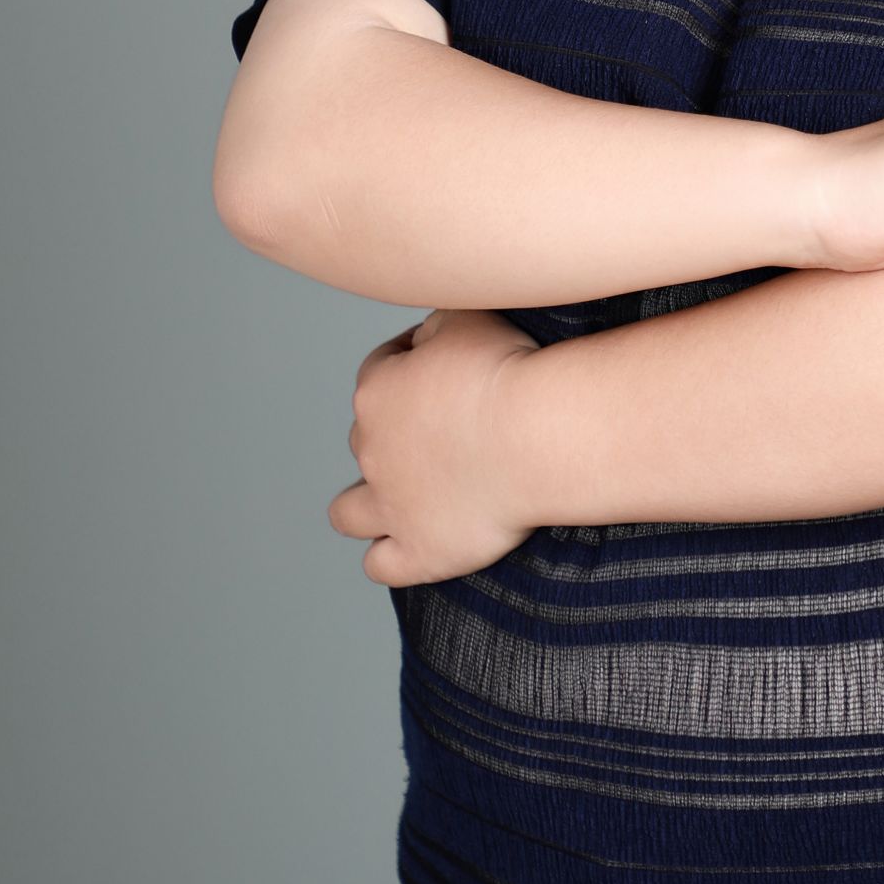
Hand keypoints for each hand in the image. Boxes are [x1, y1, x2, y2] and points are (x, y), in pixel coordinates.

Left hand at [327, 307, 542, 586]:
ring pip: (348, 512)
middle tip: (450, 431)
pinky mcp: (420, 549)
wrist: (535, 434)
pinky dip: (389, 558)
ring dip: (365, 506)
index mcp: (377, 391)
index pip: (381, 370)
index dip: (411, 365)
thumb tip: (425, 339)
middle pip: (368, 438)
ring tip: (401, 500)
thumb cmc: (507, 371)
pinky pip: (380, 565)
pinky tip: (410, 547)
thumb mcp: (465, 319)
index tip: (449, 369)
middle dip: (396, 435)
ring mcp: (391, 505)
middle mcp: (372, 449)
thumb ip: (434, 326)